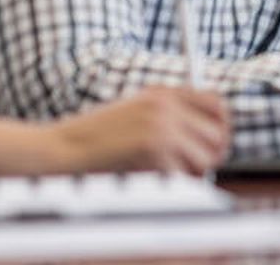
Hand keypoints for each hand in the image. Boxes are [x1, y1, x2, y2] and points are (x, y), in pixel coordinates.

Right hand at [47, 86, 230, 174]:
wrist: (60, 149)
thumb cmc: (93, 137)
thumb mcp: (134, 111)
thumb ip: (169, 115)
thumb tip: (211, 135)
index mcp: (162, 94)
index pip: (216, 103)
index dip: (220, 125)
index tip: (212, 142)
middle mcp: (166, 107)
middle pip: (218, 134)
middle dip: (209, 155)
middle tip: (193, 168)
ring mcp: (162, 128)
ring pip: (206, 158)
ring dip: (191, 172)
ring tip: (166, 174)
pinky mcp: (154, 152)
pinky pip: (183, 177)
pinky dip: (170, 185)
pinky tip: (149, 179)